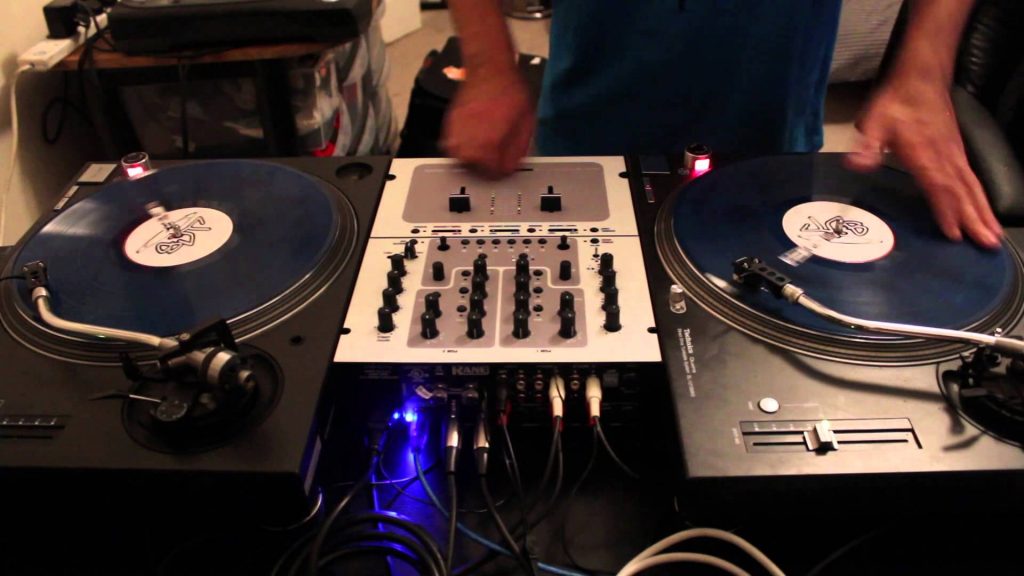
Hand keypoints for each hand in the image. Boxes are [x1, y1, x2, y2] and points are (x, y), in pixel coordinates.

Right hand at [441, 70, 534, 177]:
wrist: (488, 68)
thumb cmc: (508, 91)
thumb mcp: (526, 125)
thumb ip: (518, 151)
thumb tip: (511, 167)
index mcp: (487, 148)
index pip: (495, 176)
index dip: (505, 170)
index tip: (509, 163)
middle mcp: (466, 145)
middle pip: (477, 172)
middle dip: (489, 165)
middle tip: (500, 154)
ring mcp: (454, 137)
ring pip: (464, 161)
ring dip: (476, 157)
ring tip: (488, 146)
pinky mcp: (448, 128)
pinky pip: (455, 148)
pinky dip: (465, 146)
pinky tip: (477, 137)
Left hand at [845, 77, 1002, 248]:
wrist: (920, 77)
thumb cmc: (896, 101)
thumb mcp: (874, 120)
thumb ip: (868, 144)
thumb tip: (856, 163)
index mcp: (923, 153)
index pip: (937, 186)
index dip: (945, 210)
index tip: (954, 232)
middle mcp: (944, 157)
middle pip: (961, 193)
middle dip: (974, 219)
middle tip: (986, 244)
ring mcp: (954, 155)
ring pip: (971, 188)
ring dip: (983, 212)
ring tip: (993, 236)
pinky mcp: (957, 153)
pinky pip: (972, 180)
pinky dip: (980, 198)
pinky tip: (985, 212)